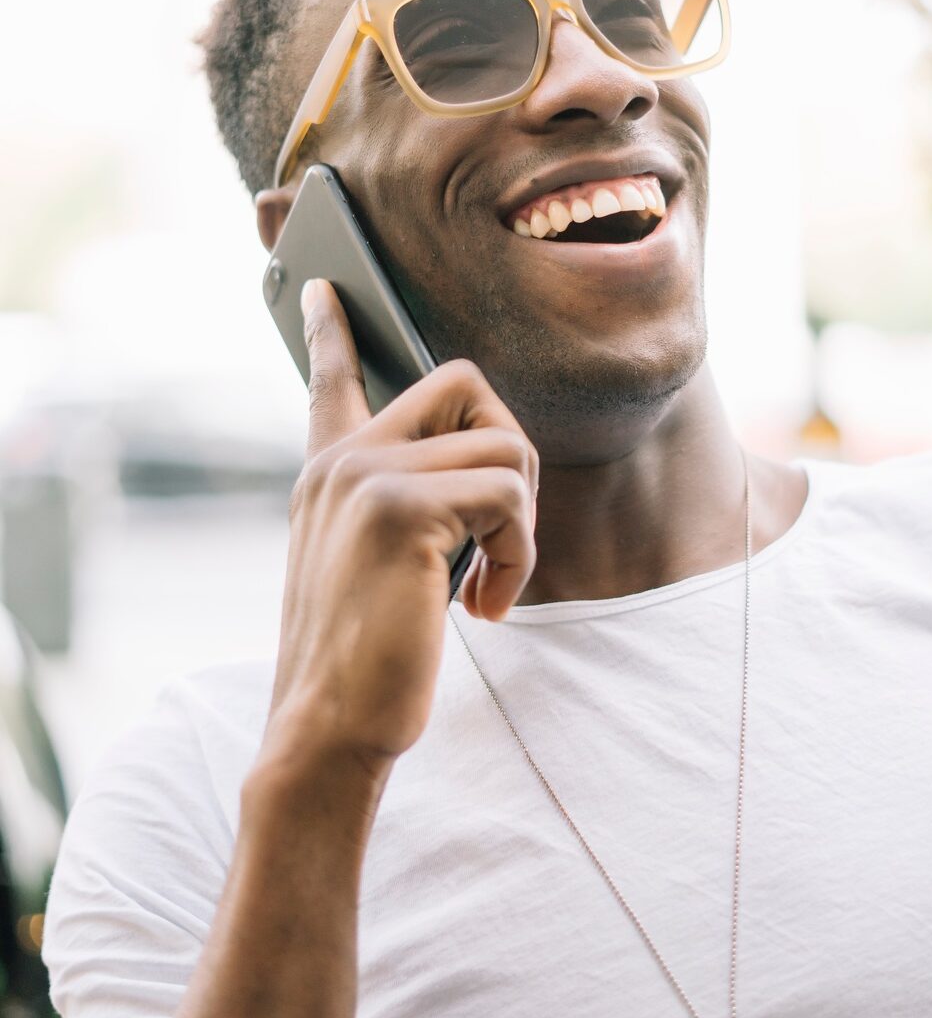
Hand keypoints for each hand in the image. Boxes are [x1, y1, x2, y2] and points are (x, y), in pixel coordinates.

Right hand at [264, 278, 537, 773]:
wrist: (327, 729)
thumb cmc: (366, 655)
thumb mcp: (374, 564)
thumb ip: (407, 506)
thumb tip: (481, 474)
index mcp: (329, 472)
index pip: (331, 380)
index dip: (331, 332)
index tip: (324, 289)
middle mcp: (341, 460)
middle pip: (464, 382)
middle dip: (511, 445)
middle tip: (501, 524)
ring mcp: (366, 476)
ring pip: (503, 445)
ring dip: (521, 522)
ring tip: (490, 584)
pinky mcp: (401, 509)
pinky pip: (508, 494)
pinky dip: (518, 554)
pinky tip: (484, 607)